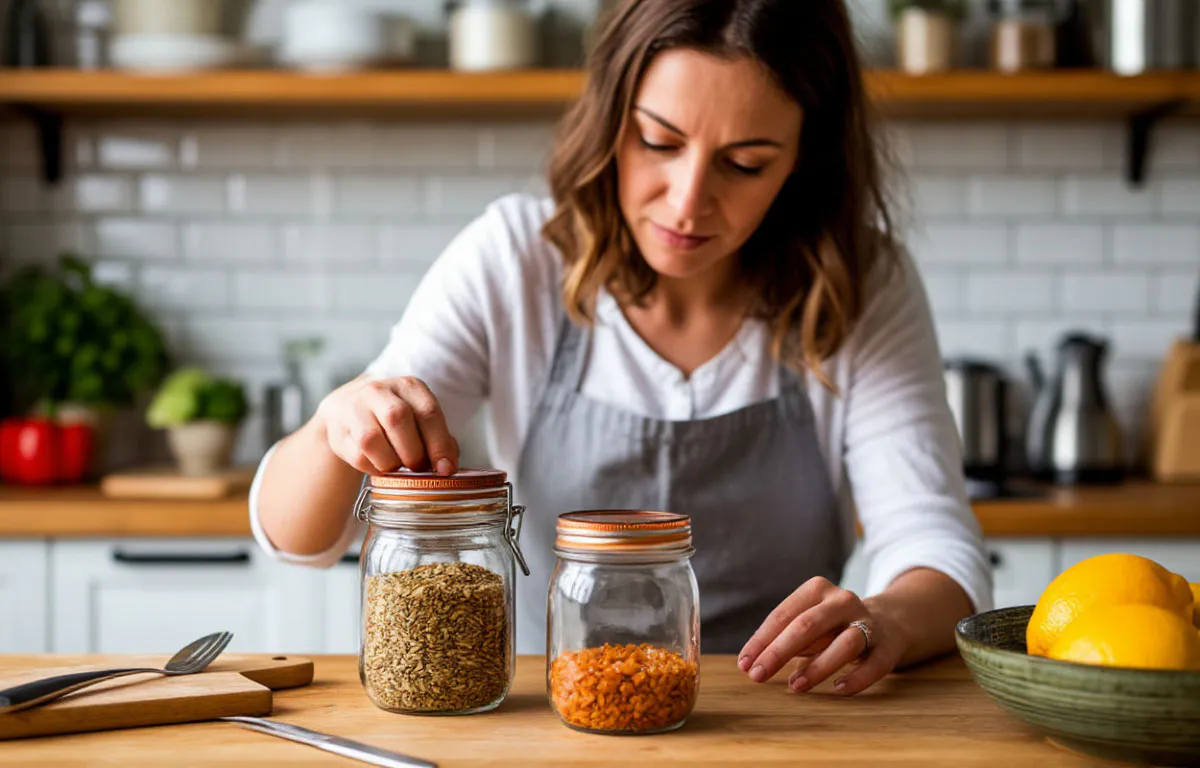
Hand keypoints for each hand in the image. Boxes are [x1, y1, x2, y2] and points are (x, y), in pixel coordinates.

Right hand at [315, 376, 458, 475]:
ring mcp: (354, 408)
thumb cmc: (396, 419)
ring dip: (391, 462)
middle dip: (413, 453)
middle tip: (419, 469)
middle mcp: (378, 391)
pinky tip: (382, 467)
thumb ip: (439, 440)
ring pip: (371, 439)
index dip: (439, 445)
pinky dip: (375, 469)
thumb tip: (446, 467)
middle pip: (397, 419)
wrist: (349, 409)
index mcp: (408, 386)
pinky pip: (358, 456)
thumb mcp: (420, 419)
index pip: (427, 412)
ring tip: (400, 469)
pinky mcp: (338, 431)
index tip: (445, 469)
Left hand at [737, 577, 908, 695]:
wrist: (888, 622)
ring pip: (844, 643)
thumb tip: (753, 662)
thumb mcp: (807, 624)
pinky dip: (856, 678)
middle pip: (808, 625)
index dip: (761, 640)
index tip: (744, 664)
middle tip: (757, 676)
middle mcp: (843, 601)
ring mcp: (868, 622)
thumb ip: (784, 638)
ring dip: (817, 667)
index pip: (783, 615)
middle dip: (779, 652)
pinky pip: (874, 665)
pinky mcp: (887, 646)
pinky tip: (838, 689)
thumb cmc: (832, 627)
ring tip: (795, 686)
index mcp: (817, 590)